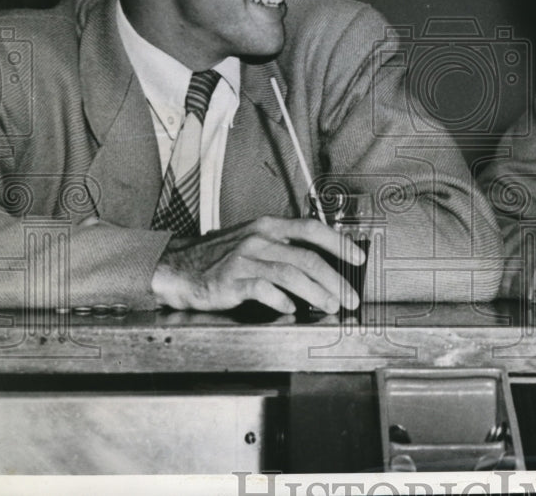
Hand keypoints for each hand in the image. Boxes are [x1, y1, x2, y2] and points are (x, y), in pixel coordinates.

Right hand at [150, 216, 365, 312]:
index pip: (312, 229)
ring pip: (292, 274)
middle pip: (308, 257)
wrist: (177, 267)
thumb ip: (284, 248)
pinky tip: (291, 310)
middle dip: (336, 279)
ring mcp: (245, 259)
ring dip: (316, 293)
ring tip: (330, 306)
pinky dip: (282, 301)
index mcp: (268, 226)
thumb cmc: (219, 257)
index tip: (358, 258)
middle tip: (350, 296)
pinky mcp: (232, 281)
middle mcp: (259, 239)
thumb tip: (320, 264)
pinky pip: (264, 290)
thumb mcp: (254, 241)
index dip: (339, 243)